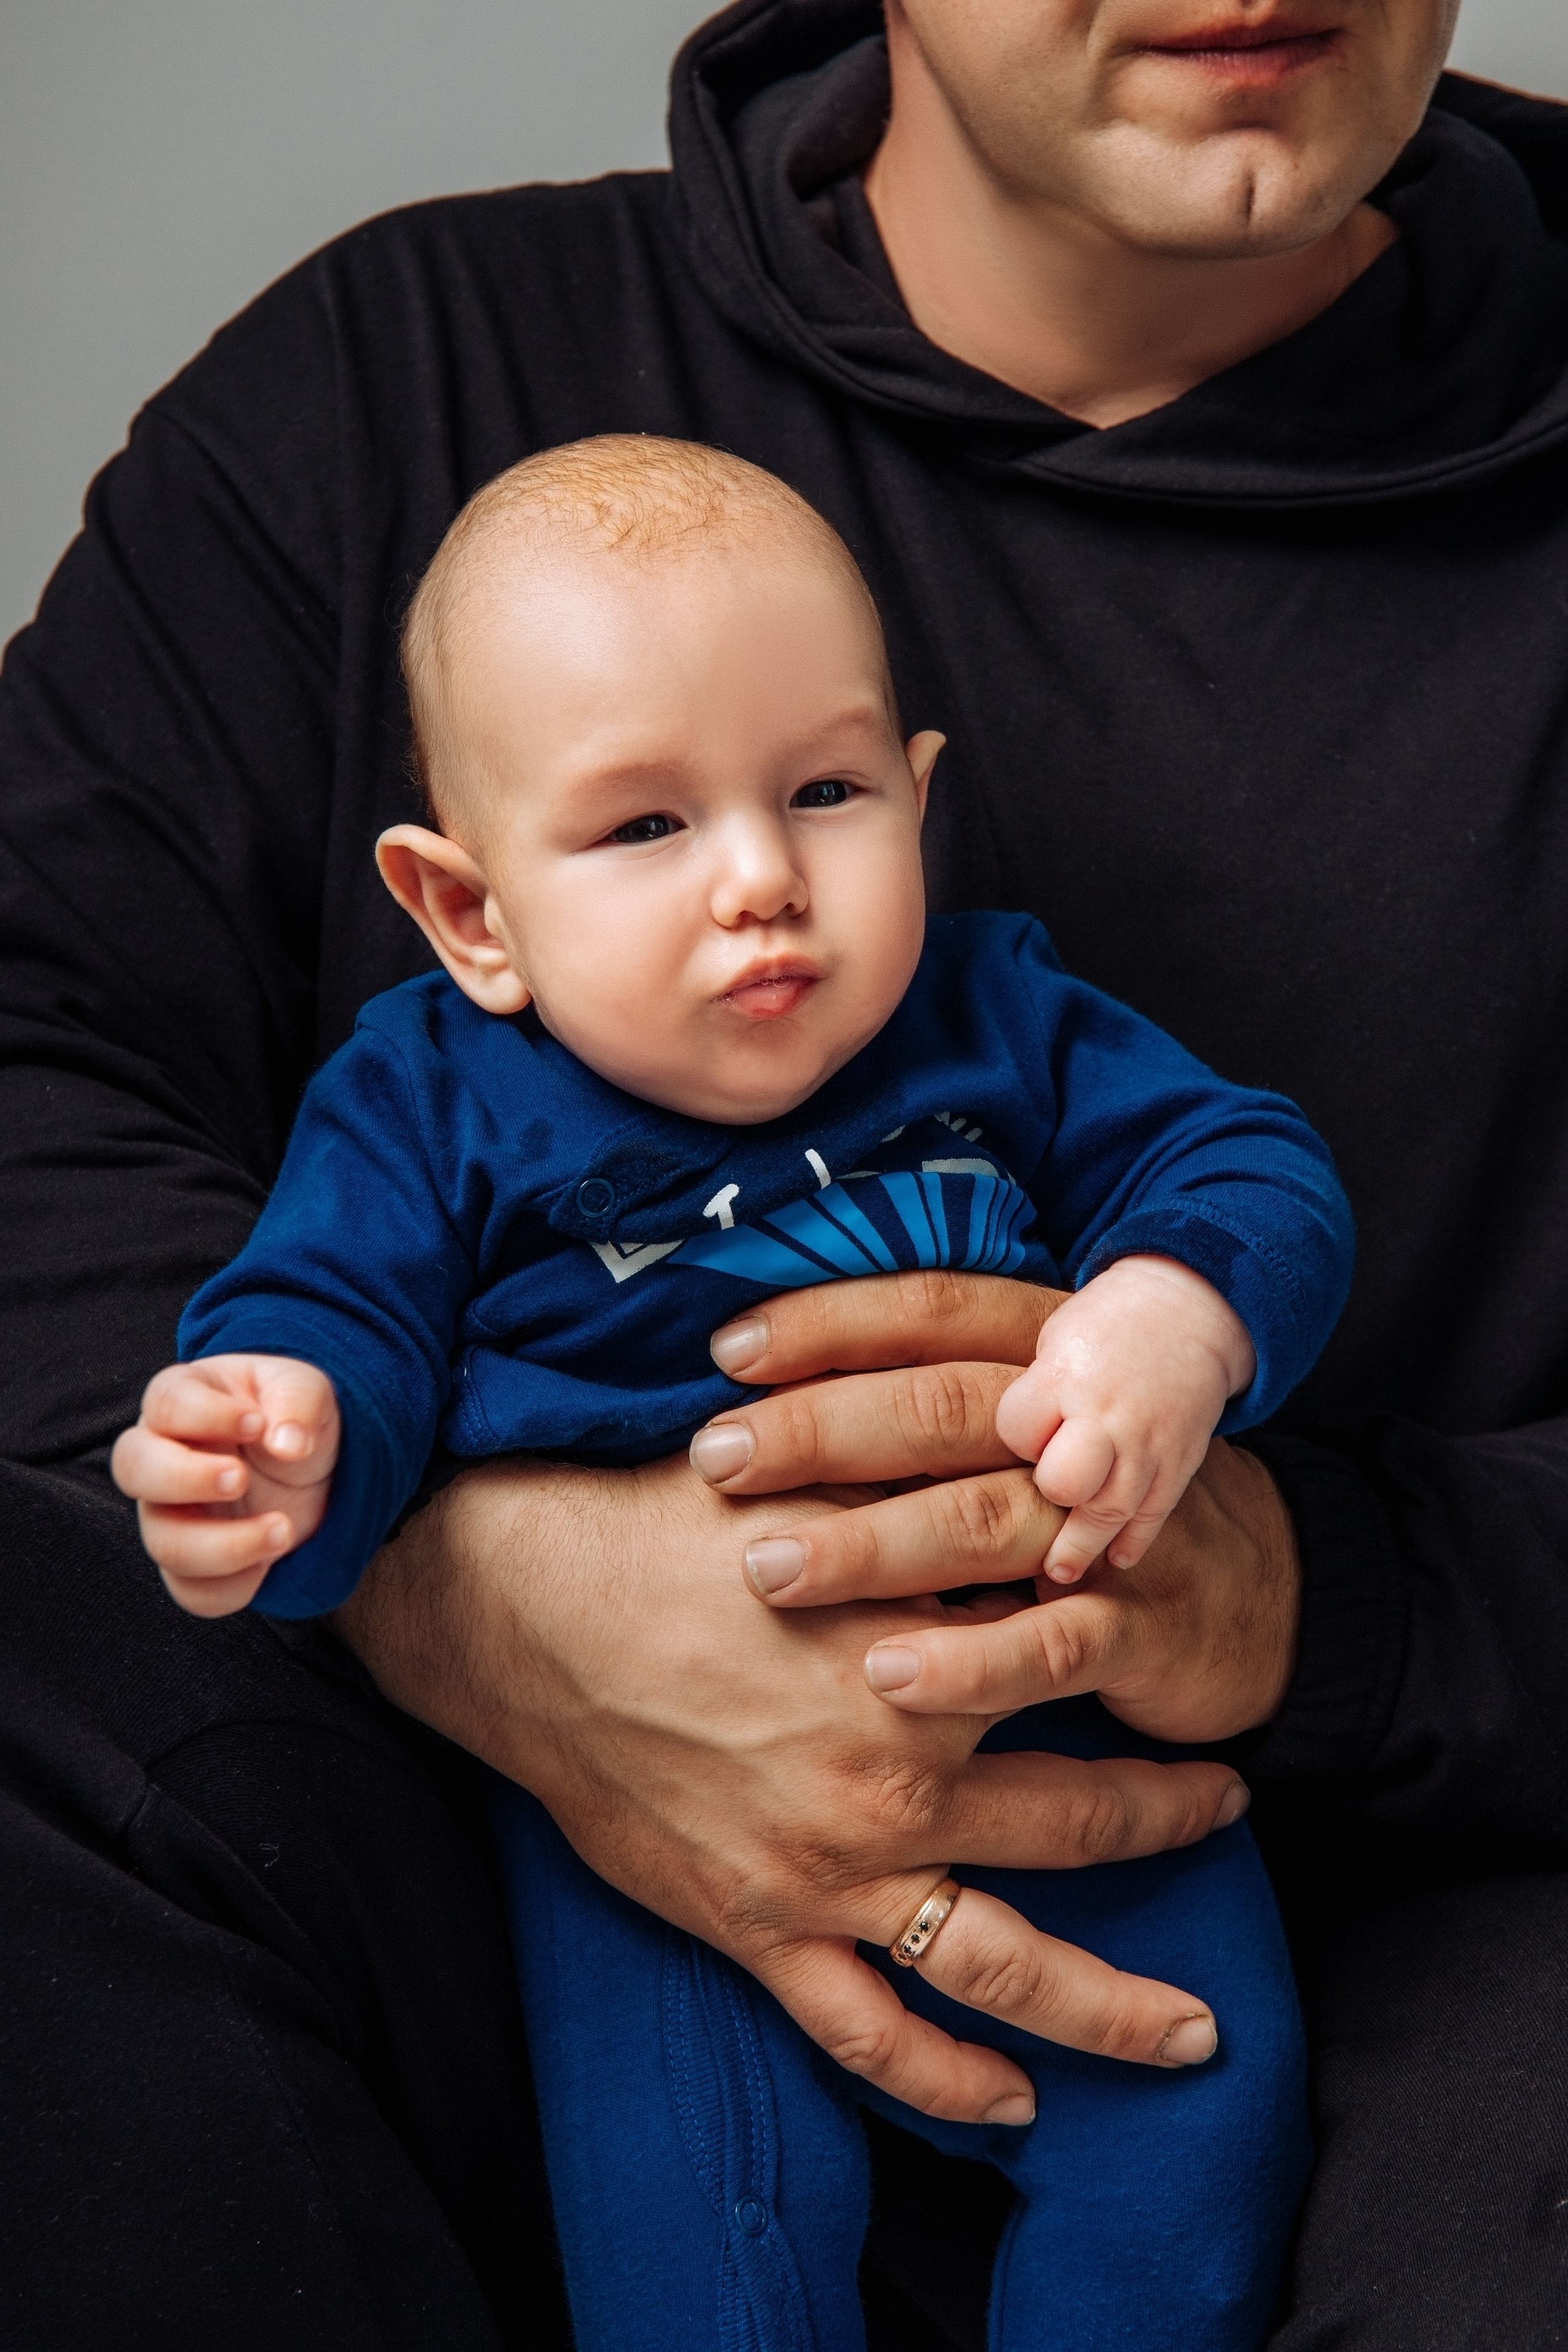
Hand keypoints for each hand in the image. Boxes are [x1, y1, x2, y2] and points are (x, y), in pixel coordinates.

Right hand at [111, 1354, 339, 1615]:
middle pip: (133, 1469)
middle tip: (241, 1477)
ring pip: (164, 1543)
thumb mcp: (305, 1390)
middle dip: (186, 1478)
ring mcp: (169, 1515)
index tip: (257, 1423)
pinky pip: (192, 1591)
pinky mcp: (190, 1564)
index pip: (165, 1402)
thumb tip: (287, 1444)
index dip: (205, 1415)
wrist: (310, 1467)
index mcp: (182, 1400)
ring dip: (226, 1545)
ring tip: (284, 1528)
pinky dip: (235, 1585)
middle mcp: (160, 1457)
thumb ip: (297, 1403)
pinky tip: (272, 1559)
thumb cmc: (290, 1415)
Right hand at [335, 1444, 1246, 2128]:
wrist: (524, 1613)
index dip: (1146, 1669)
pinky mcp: (759, 1929)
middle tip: (1235, 1810)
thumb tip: (1029, 1477)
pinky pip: (869, 2036)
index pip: (1076, 1675)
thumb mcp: (809, 1489)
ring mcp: (830, 1873)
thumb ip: (923, 1497)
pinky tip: (1014, 2104)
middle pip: (1080, 1825)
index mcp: (918, 1664)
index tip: (1194, 1662)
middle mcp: (894, 1784)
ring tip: (1191, 2032)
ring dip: (1110, 2007)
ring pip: (1002, 1966)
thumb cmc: (663, 1533)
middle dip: (1172, 1817)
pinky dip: (948, 2081)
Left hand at [690, 1269, 1297, 1741]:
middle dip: (824, 1430)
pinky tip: (884, 1671)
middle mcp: (1082, 1427)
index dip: (830, 1323)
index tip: (724, 1348)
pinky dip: (967, 1660)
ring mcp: (1118, 1525)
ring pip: (988, 1518)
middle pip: (946, 1409)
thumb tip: (763, 1389)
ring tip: (768, 1570)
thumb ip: (923, 1405)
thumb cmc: (1094, 1506)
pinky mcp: (1147, 1625)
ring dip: (872, 1546)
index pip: (931, 1315)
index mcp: (1047, 1357)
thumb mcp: (1025, 1433)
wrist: (1271, 1596)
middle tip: (716, 1458)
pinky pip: (1052, 1640)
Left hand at [993, 1255, 1256, 1580]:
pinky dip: (1133, 1542)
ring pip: (1111, 1511)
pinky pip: (1154, 1514)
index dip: (1013, 1439)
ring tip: (1058, 1572)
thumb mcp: (1051, 1340)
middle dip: (1048, 1496)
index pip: (1016, 1430)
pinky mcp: (1180, 1463)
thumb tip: (967, 1450)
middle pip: (1065, 1480)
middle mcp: (1107, 1413)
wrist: (1185, 1312)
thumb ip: (1026, 1396)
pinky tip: (1113, 1561)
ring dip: (1082, 1548)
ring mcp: (1148, 1443)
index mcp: (1065, 1375)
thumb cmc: (1099, 1330)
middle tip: (1036, 1503)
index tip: (1015, 1439)